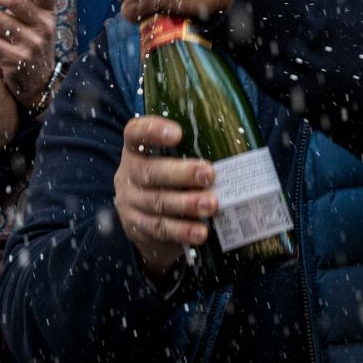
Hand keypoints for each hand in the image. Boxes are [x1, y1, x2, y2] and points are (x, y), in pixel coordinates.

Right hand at [113, 116, 215, 277]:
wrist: (141, 221)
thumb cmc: (166, 182)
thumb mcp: (168, 163)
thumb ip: (189, 154)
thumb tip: (234, 148)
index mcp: (135, 151)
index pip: (135, 133)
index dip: (153, 131)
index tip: (178, 133)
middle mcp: (129, 174)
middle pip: (150, 171)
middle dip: (181, 173)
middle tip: (208, 174)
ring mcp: (130, 202)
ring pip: (157, 202)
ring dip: (186, 203)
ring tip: (211, 205)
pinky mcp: (137, 227)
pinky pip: (160, 228)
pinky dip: (182, 230)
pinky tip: (200, 231)